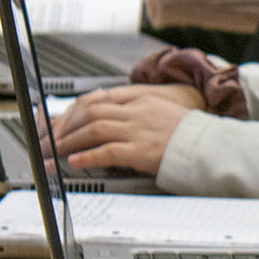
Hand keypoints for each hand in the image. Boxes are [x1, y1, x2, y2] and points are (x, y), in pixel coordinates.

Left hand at [50, 85, 204, 173]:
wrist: (210, 145)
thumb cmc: (187, 132)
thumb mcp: (160, 110)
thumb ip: (136, 110)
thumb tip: (109, 119)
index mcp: (140, 99)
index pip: (97, 98)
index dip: (72, 110)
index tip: (58, 121)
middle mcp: (136, 111)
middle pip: (90, 111)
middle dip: (64, 125)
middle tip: (49, 139)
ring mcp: (138, 130)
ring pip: (94, 129)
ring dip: (69, 140)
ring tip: (55, 151)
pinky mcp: (142, 151)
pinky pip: (108, 151)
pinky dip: (88, 155)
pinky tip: (75, 160)